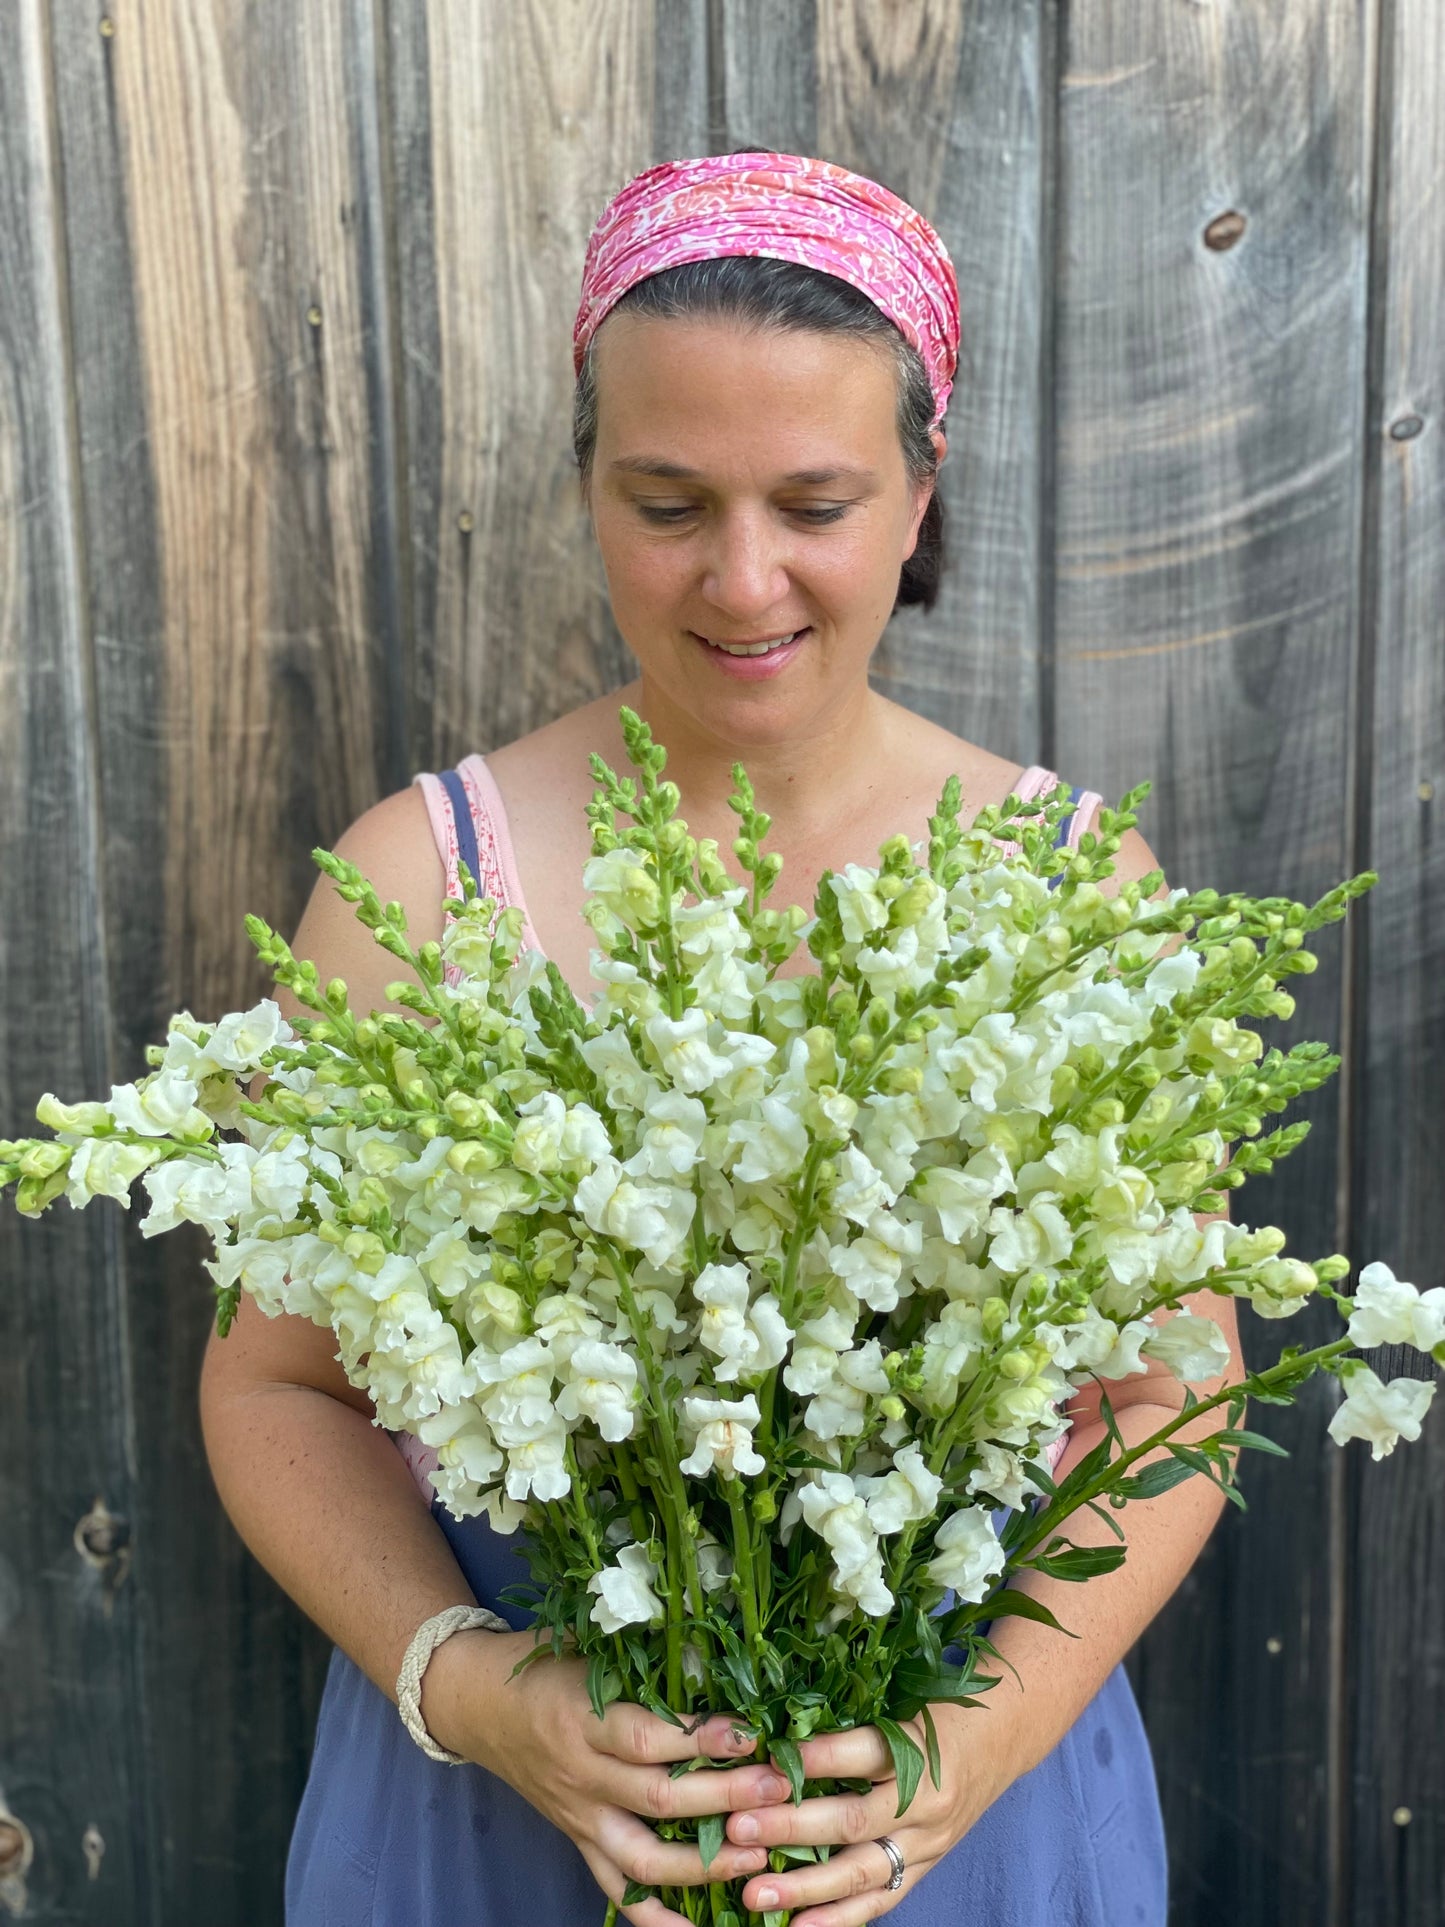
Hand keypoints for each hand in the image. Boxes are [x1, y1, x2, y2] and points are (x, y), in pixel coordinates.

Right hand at [428, 1630, 794, 1926]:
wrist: (477, 1703)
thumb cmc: (543, 1663)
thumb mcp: (587, 1645)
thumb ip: (644, 1656)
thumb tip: (721, 1651)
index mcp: (584, 1718)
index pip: (648, 1738)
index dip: (701, 1740)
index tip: (752, 1732)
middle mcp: (583, 1774)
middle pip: (659, 1800)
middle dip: (725, 1797)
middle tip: (779, 1788)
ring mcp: (581, 1816)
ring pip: (644, 1858)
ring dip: (705, 1864)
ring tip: (761, 1854)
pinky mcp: (578, 1841)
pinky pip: (618, 1891)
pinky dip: (657, 1918)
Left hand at [722, 1708, 1006, 1926]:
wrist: (1005, 1732)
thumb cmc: (941, 1706)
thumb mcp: (902, 1697)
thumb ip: (849, 1718)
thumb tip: (776, 1732)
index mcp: (918, 1747)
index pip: (859, 1753)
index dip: (810, 1759)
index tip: (762, 1762)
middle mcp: (924, 1801)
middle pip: (852, 1821)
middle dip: (790, 1829)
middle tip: (738, 1829)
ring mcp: (927, 1841)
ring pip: (861, 1872)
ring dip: (804, 1887)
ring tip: (755, 1894)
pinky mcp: (926, 1866)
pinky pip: (880, 1900)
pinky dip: (838, 1919)